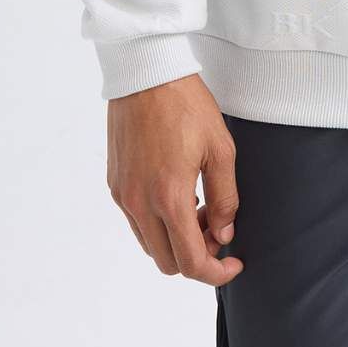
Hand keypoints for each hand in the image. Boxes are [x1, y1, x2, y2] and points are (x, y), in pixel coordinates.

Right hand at [106, 73, 244, 284]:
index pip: (190, 261)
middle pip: (167, 262)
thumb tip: (223, 234)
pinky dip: (159, 223)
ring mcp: (122, 195)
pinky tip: (179, 194)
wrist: (146, 74)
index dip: (215, 272)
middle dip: (196, 257)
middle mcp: (139, 203)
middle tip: (217, 230)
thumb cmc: (186, 105)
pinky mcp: (114, 183)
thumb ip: (225, 198)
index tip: (233, 263)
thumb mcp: (220, 149)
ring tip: (200, 208)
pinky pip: (136, 222)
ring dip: (176, 240)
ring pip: (150, 245)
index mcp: (168, 197)